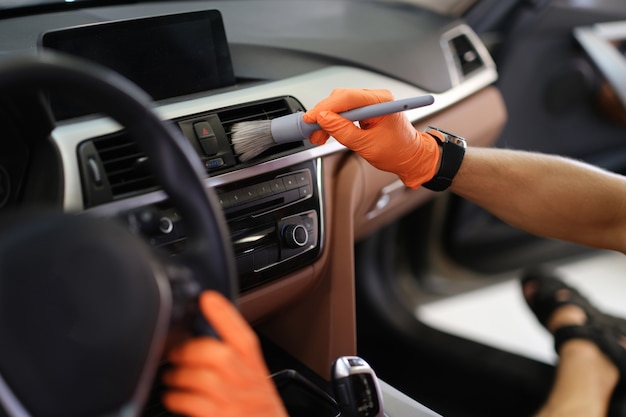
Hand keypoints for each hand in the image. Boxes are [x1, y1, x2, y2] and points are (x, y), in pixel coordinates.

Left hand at [162, 291, 287, 416]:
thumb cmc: (256, 402)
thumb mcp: (255, 372)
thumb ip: (234, 350)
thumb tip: (208, 323)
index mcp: (253, 362)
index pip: (241, 332)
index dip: (223, 313)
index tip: (207, 298)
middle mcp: (245, 379)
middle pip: (216, 353)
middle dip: (189, 350)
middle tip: (175, 352)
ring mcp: (232, 400)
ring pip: (200, 378)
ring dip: (178, 375)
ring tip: (170, 376)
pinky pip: (191, 403)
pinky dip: (176, 398)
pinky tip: (172, 396)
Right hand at [303, 88, 440, 188]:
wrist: (410, 158)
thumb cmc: (398, 152)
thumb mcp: (366, 145)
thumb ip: (343, 131)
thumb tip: (324, 119)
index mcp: (381, 102)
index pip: (346, 97)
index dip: (325, 107)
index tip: (311, 118)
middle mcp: (376, 98)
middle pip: (341, 98)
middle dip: (323, 114)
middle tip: (313, 131)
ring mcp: (371, 103)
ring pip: (340, 105)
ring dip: (327, 120)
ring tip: (319, 136)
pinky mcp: (366, 110)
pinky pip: (345, 111)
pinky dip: (334, 121)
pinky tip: (327, 132)